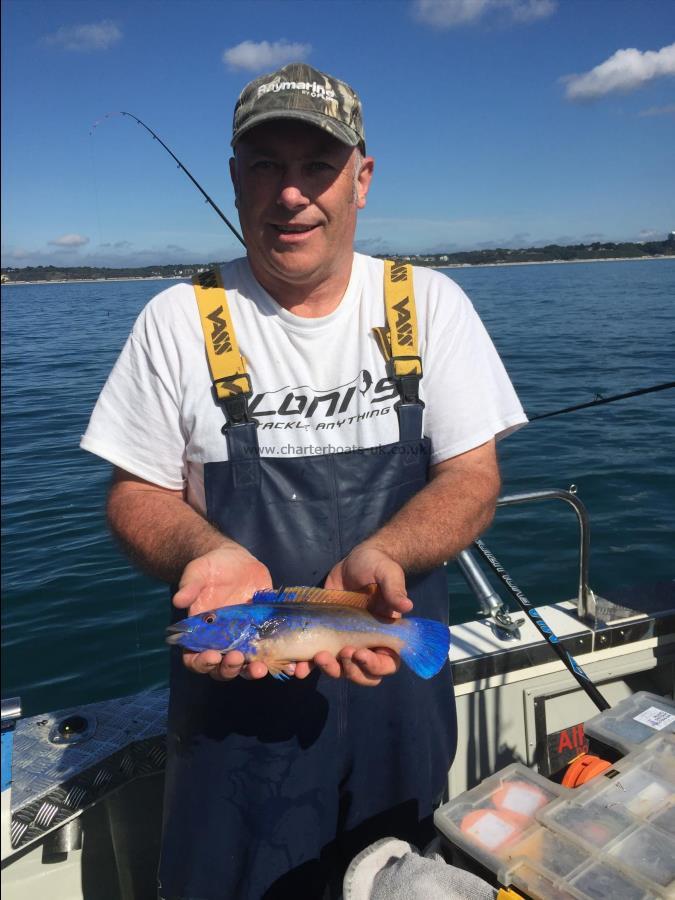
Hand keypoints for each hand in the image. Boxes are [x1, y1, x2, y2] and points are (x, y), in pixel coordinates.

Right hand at [172, 543, 275, 681]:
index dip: (201, 663)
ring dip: (253, 670)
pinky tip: (290, 663)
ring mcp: (244, 640)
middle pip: (223, 669)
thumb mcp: (196, 573)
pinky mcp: (263, 633)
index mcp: (200, 635)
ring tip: (262, 668)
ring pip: (247, 666)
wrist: (234, 561)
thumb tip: (178, 600)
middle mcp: (221, 643)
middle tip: (238, 658)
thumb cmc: (209, 569)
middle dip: (230, 668)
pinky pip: (271, 653)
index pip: (195, 659)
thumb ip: (189, 587)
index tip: (211, 656)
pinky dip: (280, 661)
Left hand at [316, 544, 411, 685]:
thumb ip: (395, 590)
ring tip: (318, 658)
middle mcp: (367, 644)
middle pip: (362, 674)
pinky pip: (317, 658)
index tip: (359, 653)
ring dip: (329, 669)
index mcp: (387, 636)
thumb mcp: (388, 573)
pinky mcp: (325, 636)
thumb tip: (407, 606)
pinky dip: (307, 666)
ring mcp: (345, 642)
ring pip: (340, 670)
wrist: (355, 560)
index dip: (374, 665)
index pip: (386, 664)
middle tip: (340, 653)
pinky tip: (297, 666)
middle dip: (350, 670)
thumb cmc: (378, 566)